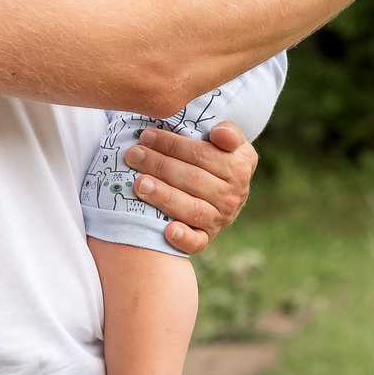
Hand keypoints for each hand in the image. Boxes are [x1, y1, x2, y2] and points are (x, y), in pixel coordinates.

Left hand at [122, 119, 258, 253]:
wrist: (226, 191)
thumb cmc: (218, 158)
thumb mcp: (232, 141)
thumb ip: (229, 132)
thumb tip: (219, 133)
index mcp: (240, 167)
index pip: (203, 154)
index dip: (173, 145)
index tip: (147, 136)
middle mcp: (233, 195)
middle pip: (193, 179)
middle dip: (160, 165)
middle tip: (133, 155)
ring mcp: (220, 218)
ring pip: (192, 208)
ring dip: (164, 196)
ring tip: (139, 184)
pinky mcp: (207, 237)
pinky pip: (197, 242)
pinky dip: (183, 238)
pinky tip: (167, 230)